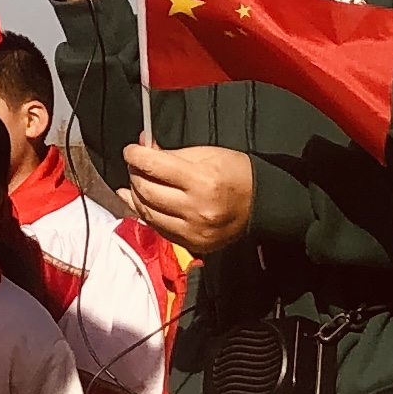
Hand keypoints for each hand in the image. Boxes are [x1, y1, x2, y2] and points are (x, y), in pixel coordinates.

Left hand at [122, 139, 255, 252]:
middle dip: (134, 175)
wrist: (262, 205)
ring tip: (132, 184)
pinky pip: (159, 229)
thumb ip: (171, 154)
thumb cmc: (236, 173)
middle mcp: (195, 209)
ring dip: (135, 196)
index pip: (153, 167)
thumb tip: (143, 149)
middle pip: (147, 191)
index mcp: (201, 181)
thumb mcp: (206, 154)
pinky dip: (146, 215)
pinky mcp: (193, 244)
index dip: (135, 156)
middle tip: (133, 165)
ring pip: (148, 213)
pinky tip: (139, 203)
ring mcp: (193, 231)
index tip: (129, 150)